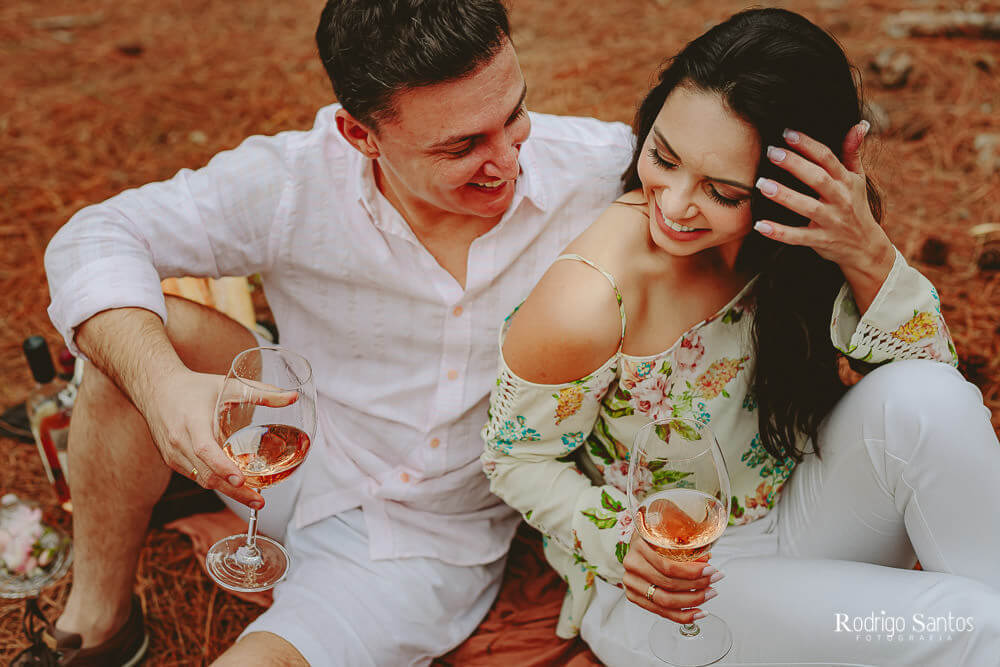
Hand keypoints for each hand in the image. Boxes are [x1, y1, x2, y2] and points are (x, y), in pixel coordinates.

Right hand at [139, 367, 295, 507]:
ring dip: (226, 491)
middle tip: (259, 501)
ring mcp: (173, 454)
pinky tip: (234, 486)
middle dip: (234, 492)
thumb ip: (261, 392)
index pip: (205, 450)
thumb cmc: (193, 387)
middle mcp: (179, 442)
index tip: (240, 480)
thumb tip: (292, 397)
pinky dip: (215, 483)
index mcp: (192, 422)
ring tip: (253, 498)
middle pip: (206, 474)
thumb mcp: (228, 385)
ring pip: (201, 480)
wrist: (155, 389)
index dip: (222, 467)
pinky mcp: (172, 461)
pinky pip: (196, 476)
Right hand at [622, 532, 722, 623]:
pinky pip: (661, 612)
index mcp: (639, 544)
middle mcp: (632, 564)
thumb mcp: (670, 528)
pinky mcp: (634, 596)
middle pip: (668, 584)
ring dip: (693, 600)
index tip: (710, 570)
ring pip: (665, 601)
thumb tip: (706, 558)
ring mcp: (631, 582)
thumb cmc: (656, 535)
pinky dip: (683, 616)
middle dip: (697, 585)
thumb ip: (687, 543)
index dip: (692, 571)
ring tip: (710, 593)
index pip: (667, 565)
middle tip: (714, 580)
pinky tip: (699, 612)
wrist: (640, 543)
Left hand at [752, 123, 894, 309]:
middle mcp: (840, 199)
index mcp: (846, 181)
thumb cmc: (856, 206)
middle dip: (795, 165)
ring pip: (807, 207)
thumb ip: (853, 152)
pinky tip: (760, 225)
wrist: (866, 247)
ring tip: (762, 184)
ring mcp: (831, 221)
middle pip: (818, 179)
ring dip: (784, 195)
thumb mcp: (858, 179)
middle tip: (772, 152)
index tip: (787, 133)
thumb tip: (860, 124)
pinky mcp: (821, 241)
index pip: (828, 158)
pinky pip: (798, 238)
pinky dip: (779, 232)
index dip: (808, 145)